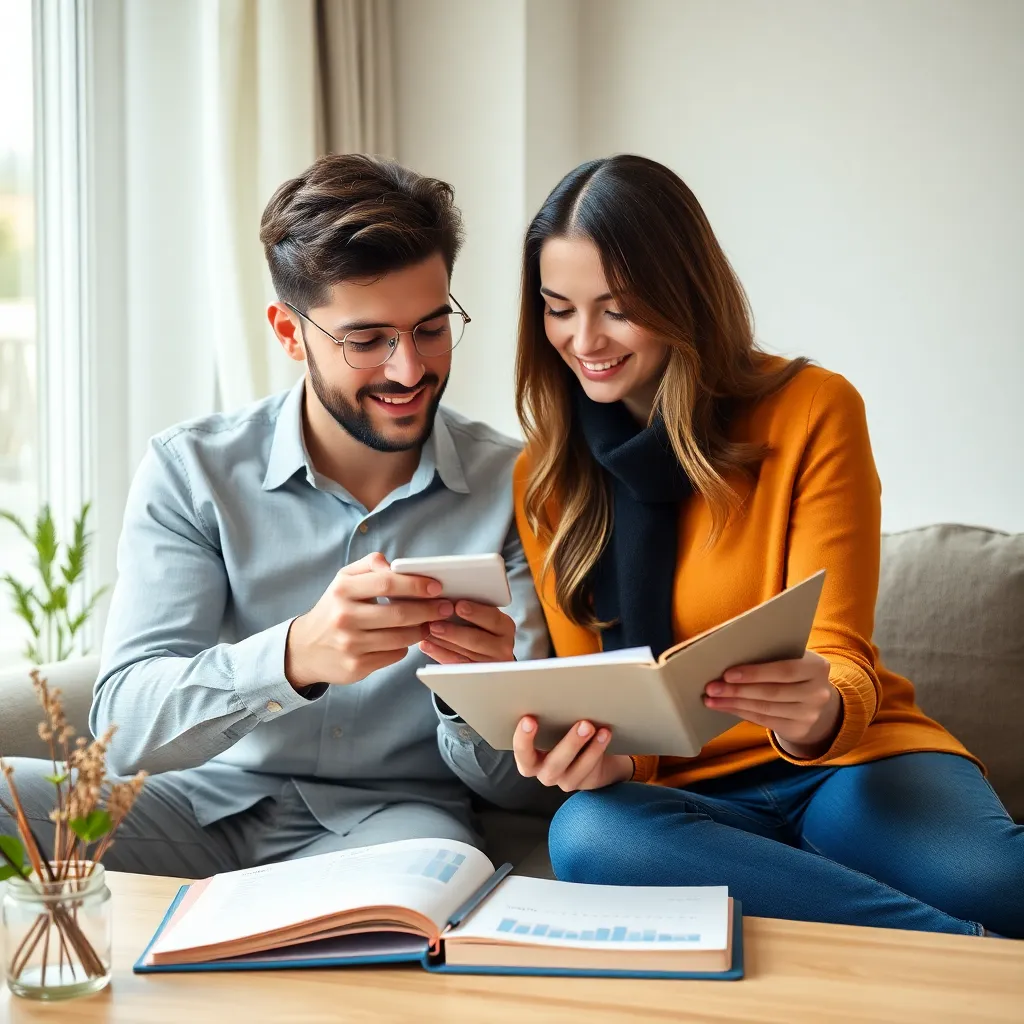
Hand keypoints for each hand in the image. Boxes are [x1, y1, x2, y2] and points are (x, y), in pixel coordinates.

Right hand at [285, 552, 453, 688]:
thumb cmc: (334, 608)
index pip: (387, 583)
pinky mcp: (356, 667)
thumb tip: (397, 565)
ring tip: (430, 622)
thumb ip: (371, 565)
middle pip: (399, 614)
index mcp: (342, 590)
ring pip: (401, 638)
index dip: (416, 584)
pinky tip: (405, 639)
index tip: (436, 587)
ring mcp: (350, 645)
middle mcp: (344, 617)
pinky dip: (405, 647)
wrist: (304, 648)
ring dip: (421, 630)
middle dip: (428, 610)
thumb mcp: (344, 579)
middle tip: (445, 607)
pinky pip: (394, 655)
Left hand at [418, 600, 515, 664]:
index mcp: (505, 626)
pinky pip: (455, 665)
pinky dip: (439, 654)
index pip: (493, 618)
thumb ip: (470, 608)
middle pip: (477, 639)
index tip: (459, 605)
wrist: (486, 653)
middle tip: (434, 623)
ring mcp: (489, 663)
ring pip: (464, 654)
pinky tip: (427, 645)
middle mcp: (502, 646)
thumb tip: (447, 598)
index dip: (476, 612)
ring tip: (427, 632)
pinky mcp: (475, 675)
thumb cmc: (480, 627)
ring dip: (443, 642)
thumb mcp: (483, 616)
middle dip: (454, 631)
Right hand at [512, 717, 633, 791]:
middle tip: (583, 723)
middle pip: (553, 765)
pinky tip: (604, 734)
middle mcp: (543, 771)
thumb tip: (548, 686)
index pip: (521, 752)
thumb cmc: (558, 730)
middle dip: (570, 744)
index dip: (523, 738)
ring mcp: (563, 779)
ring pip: (574, 771)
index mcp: (527, 756)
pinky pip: (590, 771)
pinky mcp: (582, 781)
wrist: (582, 750)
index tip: (529, 719)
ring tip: (597, 728)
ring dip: (589, 749)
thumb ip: (544, 713)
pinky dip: (597, 751)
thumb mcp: (549, 722)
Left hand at [702, 650, 841, 757]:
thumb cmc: (793, 669)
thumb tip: (728, 655)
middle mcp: (818, 693)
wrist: (814, 697)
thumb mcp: (791, 657)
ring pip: (765, 709)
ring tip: (711, 700)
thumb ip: (770, 655)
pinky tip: (725, 707)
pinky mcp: (799, 729)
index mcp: (817, 667)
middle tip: (711, 688)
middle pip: (771, 693)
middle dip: (737, 691)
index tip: (727, 674)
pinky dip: (741, 713)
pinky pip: (764, 721)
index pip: (783, 671)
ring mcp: (810, 714)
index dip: (754, 674)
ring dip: (734, 704)